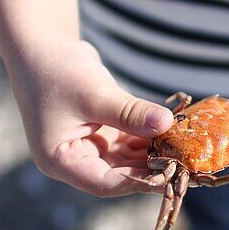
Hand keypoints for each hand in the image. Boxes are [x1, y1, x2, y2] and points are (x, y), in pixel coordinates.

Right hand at [11, 38, 174, 196]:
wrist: (42, 46)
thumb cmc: (57, 70)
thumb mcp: (94, 94)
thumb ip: (129, 113)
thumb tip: (166, 124)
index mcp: (60, 161)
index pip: (103, 183)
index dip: (137, 182)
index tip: (168, 177)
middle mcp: (75, 160)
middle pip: (119, 174)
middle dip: (151, 168)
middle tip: (185, 163)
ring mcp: (89, 146)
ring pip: (128, 159)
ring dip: (154, 153)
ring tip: (184, 148)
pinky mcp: (102, 132)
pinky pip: (130, 142)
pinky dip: (150, 137)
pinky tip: (174, 132)